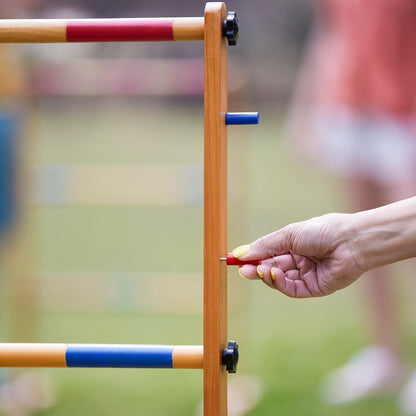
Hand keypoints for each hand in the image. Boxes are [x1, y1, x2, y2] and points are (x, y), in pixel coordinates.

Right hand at [234, 213, 365, 297]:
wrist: (350, 241)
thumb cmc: (322, 230)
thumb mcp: (288, 234)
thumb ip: (265, 245)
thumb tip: (241, 252)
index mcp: (293, 245)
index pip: (268, 253)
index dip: (252, 256)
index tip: (235, 258)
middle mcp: (299, 260)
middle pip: (271, 267)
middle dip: (256, 268)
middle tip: (242, 269)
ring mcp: (306, 275)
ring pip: (279, 279)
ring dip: (267, 275)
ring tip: (260, 269)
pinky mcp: (313, 288)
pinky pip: (291, 289)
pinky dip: (279, 283)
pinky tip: (274, 274)